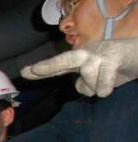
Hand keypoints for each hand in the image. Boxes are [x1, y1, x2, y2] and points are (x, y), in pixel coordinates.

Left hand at [21, 38, 137, 97]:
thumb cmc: (117, 67)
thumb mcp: (97, 77)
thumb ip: (85, 82)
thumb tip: (78, 86)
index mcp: (80, 58)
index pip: (58, 64)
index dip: (42, 69)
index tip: (24, 72)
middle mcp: (87, 53)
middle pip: (65, 59)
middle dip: (48, 66)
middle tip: (33, 70)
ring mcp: (100, 53)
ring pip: (87, 80)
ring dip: (96, 87)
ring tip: (106, 82)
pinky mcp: (114, 57)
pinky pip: (102, 84)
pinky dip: (106, 88)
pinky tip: (112, 83)